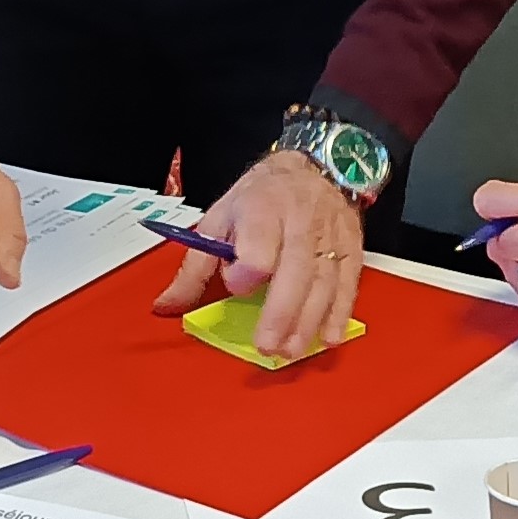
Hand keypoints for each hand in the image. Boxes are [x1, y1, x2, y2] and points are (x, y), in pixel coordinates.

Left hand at [152, 149, 364, 360]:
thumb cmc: (263, 197)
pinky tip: (329, 337)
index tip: (235, 283)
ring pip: (323, 283)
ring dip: (308, 322)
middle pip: (294, 272)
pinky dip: (340, 314)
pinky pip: (348, 285)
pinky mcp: (350, 249)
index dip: (245, 273)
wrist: (314, 168)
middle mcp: (300, 221)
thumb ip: (195, 267)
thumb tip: (167, 305)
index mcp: (262, 209)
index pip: (257, 249)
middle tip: (267, 346)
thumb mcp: (220, 219)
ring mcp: (329, 237)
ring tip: (291, 350)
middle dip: (281, 314)